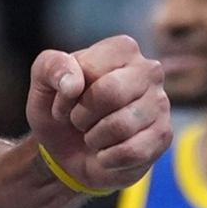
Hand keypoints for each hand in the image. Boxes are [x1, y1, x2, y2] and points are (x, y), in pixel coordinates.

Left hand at [25, 34, 171, 193]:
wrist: (69, 153)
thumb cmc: (61, 110)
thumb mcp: (43, 83)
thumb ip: (51, 67)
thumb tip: (73, 83)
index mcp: (122, 49)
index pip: (91, 70)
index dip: (68, 94)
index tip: (65, 103)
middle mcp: (149, 71)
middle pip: (111, 93)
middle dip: (83, 116)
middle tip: (79, 122)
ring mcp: (161, 104)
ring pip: (121, 126)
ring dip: (95, 138)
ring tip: (93, 136)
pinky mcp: (163, 136)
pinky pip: (132, 152)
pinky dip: (108, 159)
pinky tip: (106, 153)